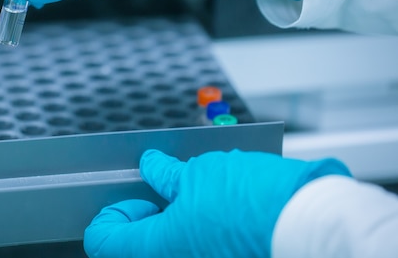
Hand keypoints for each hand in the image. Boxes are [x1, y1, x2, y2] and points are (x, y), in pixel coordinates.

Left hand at [83, 149, 349, 257]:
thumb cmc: (258, 202)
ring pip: (170, 249)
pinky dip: (198, 234)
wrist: (314, 225)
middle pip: (137, 248)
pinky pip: (197, 251)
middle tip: (165, 193)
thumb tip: (153, 167)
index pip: (102, 241)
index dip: (112, 215)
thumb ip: (167, 175)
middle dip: (146, 218)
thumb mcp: (201, 173)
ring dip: (174, 225)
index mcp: (157, 250)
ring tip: (197, 197)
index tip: (132, 198)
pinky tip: (218, 211)